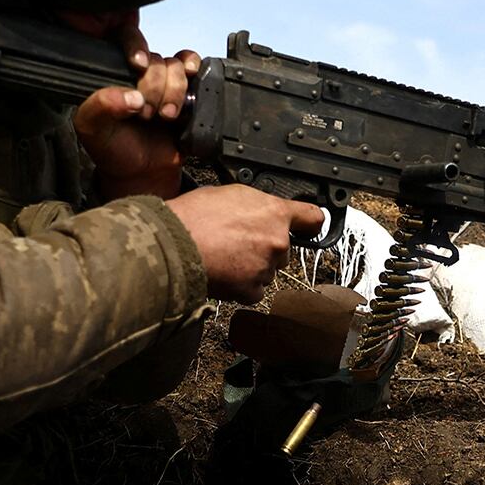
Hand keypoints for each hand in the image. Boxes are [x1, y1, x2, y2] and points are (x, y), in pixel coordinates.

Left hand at [70, 11, 200, 200]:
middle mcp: (140, 75)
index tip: (138, 69)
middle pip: (157, 60)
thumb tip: (132, 96)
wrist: (142, 174)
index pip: (127, 45)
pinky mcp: (186, 92)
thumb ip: (100, 107)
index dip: (138, 55)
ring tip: (165, 116)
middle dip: (154, 89)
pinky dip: (194, 68)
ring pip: (176, 65)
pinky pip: (194, 67)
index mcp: (114, 75)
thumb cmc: (114, 149)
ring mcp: (164, 82)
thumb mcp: (93, 129)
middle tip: (145, 115)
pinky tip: (191, 79)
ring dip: (174, 91)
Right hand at [168, 185, 323, 302]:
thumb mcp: (227, 193)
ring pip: (267, 270)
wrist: (173, 246)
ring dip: (252, 266)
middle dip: (265, 247)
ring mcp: (267, 268)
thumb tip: (257, 210)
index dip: (310, 223)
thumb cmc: (193, 217)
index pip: (312, 218)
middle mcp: (277, 242)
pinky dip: (242, 285)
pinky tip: (224, 273)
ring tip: (224, 256)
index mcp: (274, 213)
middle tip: (237, 242)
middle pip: (282, 248)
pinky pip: (254, 289)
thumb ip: (253, 204)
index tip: (311, 226)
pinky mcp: (253, 290)